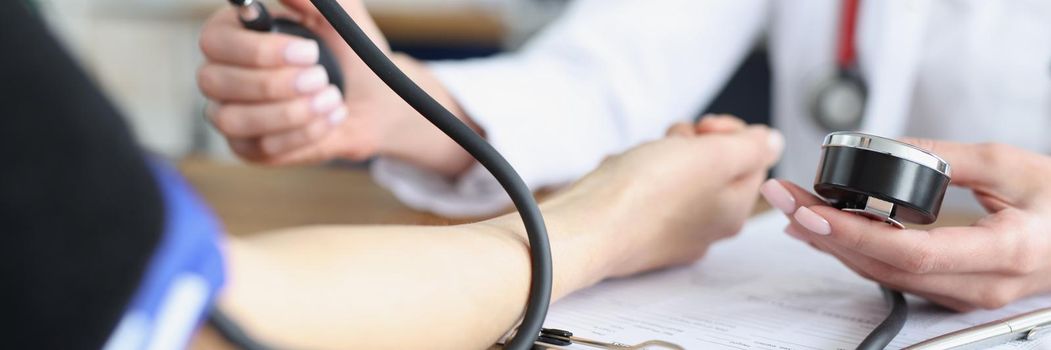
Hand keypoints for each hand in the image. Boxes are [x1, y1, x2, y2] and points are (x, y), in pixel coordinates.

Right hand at [198, 0, 474, 172]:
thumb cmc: (350, 55)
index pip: (214, 41)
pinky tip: (328, 120)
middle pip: (215, 81)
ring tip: (331, 99)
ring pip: (234, 120)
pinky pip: (261, 148)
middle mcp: (222, 73)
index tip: (309, 51)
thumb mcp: (340, 16)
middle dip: (276, 84)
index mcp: (234, 33)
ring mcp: (231, 113)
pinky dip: (303, 135)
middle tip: (321, 78)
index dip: (259, 50)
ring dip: (290, 112)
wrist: (374, 100)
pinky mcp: (249, 148)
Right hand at [521, 116, 782, 283]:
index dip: (727, 132)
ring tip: (637, 160)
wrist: (584, 228)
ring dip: (656, 154)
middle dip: (687, 144)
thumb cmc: (645, 192)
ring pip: (673, 174)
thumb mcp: (714, 155)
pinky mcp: (635, 231)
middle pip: (711, 165)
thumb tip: (772, 141)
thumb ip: (752, 146)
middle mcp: (705, 228)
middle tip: (669, 144)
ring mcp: (668, 232)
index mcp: (733, 210)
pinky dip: (630, 174)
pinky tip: (618, 175)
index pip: (752, 157)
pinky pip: (641, 190)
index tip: (703, 128)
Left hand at [761, 140, 1050, 310]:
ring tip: (795, 211)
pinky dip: (858, 252)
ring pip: (886, 276)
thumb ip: (949, 158)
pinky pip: (896, 276)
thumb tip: (890, 149)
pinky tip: (830, 232)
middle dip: (826, 233)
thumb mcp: (1013, 166)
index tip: (811, 210)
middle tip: (785, 199)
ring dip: (834, 244)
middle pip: (885, 268)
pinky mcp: (956, 291)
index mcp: (1004, 252)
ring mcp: (968, 295)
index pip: (911, 252)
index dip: (854, 233)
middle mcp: (981, 284)